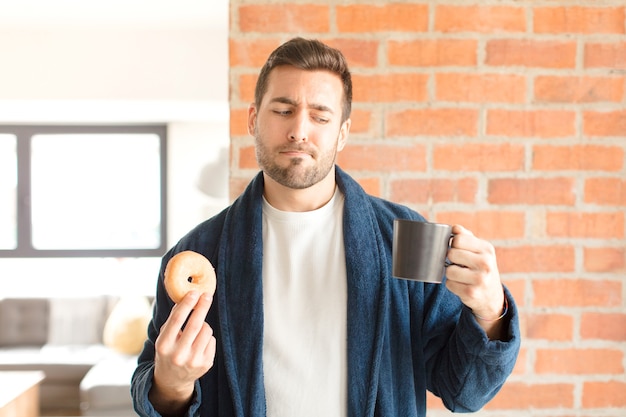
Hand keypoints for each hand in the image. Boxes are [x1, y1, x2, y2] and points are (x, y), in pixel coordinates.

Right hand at [149, 291, 215, 414]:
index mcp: (164, 346)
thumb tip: (187, 298)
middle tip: (207, 295)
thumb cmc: (168, 351)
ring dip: (204, 324)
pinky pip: (212, 340)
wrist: (172, 380)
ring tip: (196, 330)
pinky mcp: (206, 364)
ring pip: (206, 331)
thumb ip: (173, 320)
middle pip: (195, 325)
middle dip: (202, 307)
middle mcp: (178, 355)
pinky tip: (199, 344)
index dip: (186, 305)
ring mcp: (193, 361)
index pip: (176, 321)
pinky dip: (207, 337)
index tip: (194, 292)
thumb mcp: (164, 337)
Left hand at [445, 225, 505, 338]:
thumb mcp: (479, 250)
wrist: (492, 296)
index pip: (458, 239)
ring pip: (448, 270)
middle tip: (460, 264)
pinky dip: (452, 285)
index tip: (458, 250)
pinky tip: (462, 285)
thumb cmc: (481, 268)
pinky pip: (449, 284)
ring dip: (451, 273)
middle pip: (451, 254)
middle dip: (452, 259)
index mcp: (487, 249)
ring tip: (461, 275)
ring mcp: (479, 279)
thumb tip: (454, 228)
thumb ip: (466, 236)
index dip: (453, 244)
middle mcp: (486, 263)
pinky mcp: (471, 293)